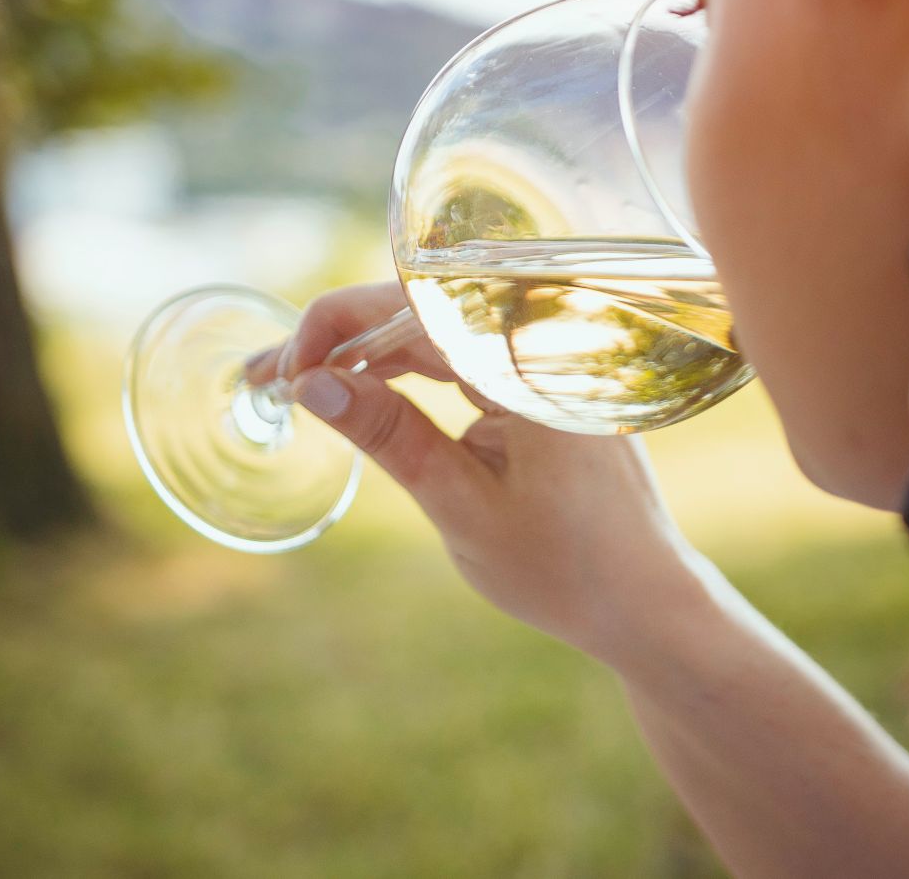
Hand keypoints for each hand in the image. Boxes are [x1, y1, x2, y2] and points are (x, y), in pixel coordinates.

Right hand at [250, 282, 704, 667]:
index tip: (285, 371)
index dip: (336, 326)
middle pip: (420, 311)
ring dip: (365, 354)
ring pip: (435, 332)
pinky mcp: (538, 384)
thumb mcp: (462, 506)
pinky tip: (360, 388)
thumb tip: (310, 384)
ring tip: (295, 383)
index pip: (415, 306)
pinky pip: (461, 357)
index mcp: (531, 362)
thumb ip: (390, 437)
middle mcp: (543, 344)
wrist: (644, 602)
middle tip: (265, 378)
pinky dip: (406, 372)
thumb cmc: (565, 567)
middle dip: (336, 340)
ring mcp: (542, 362)